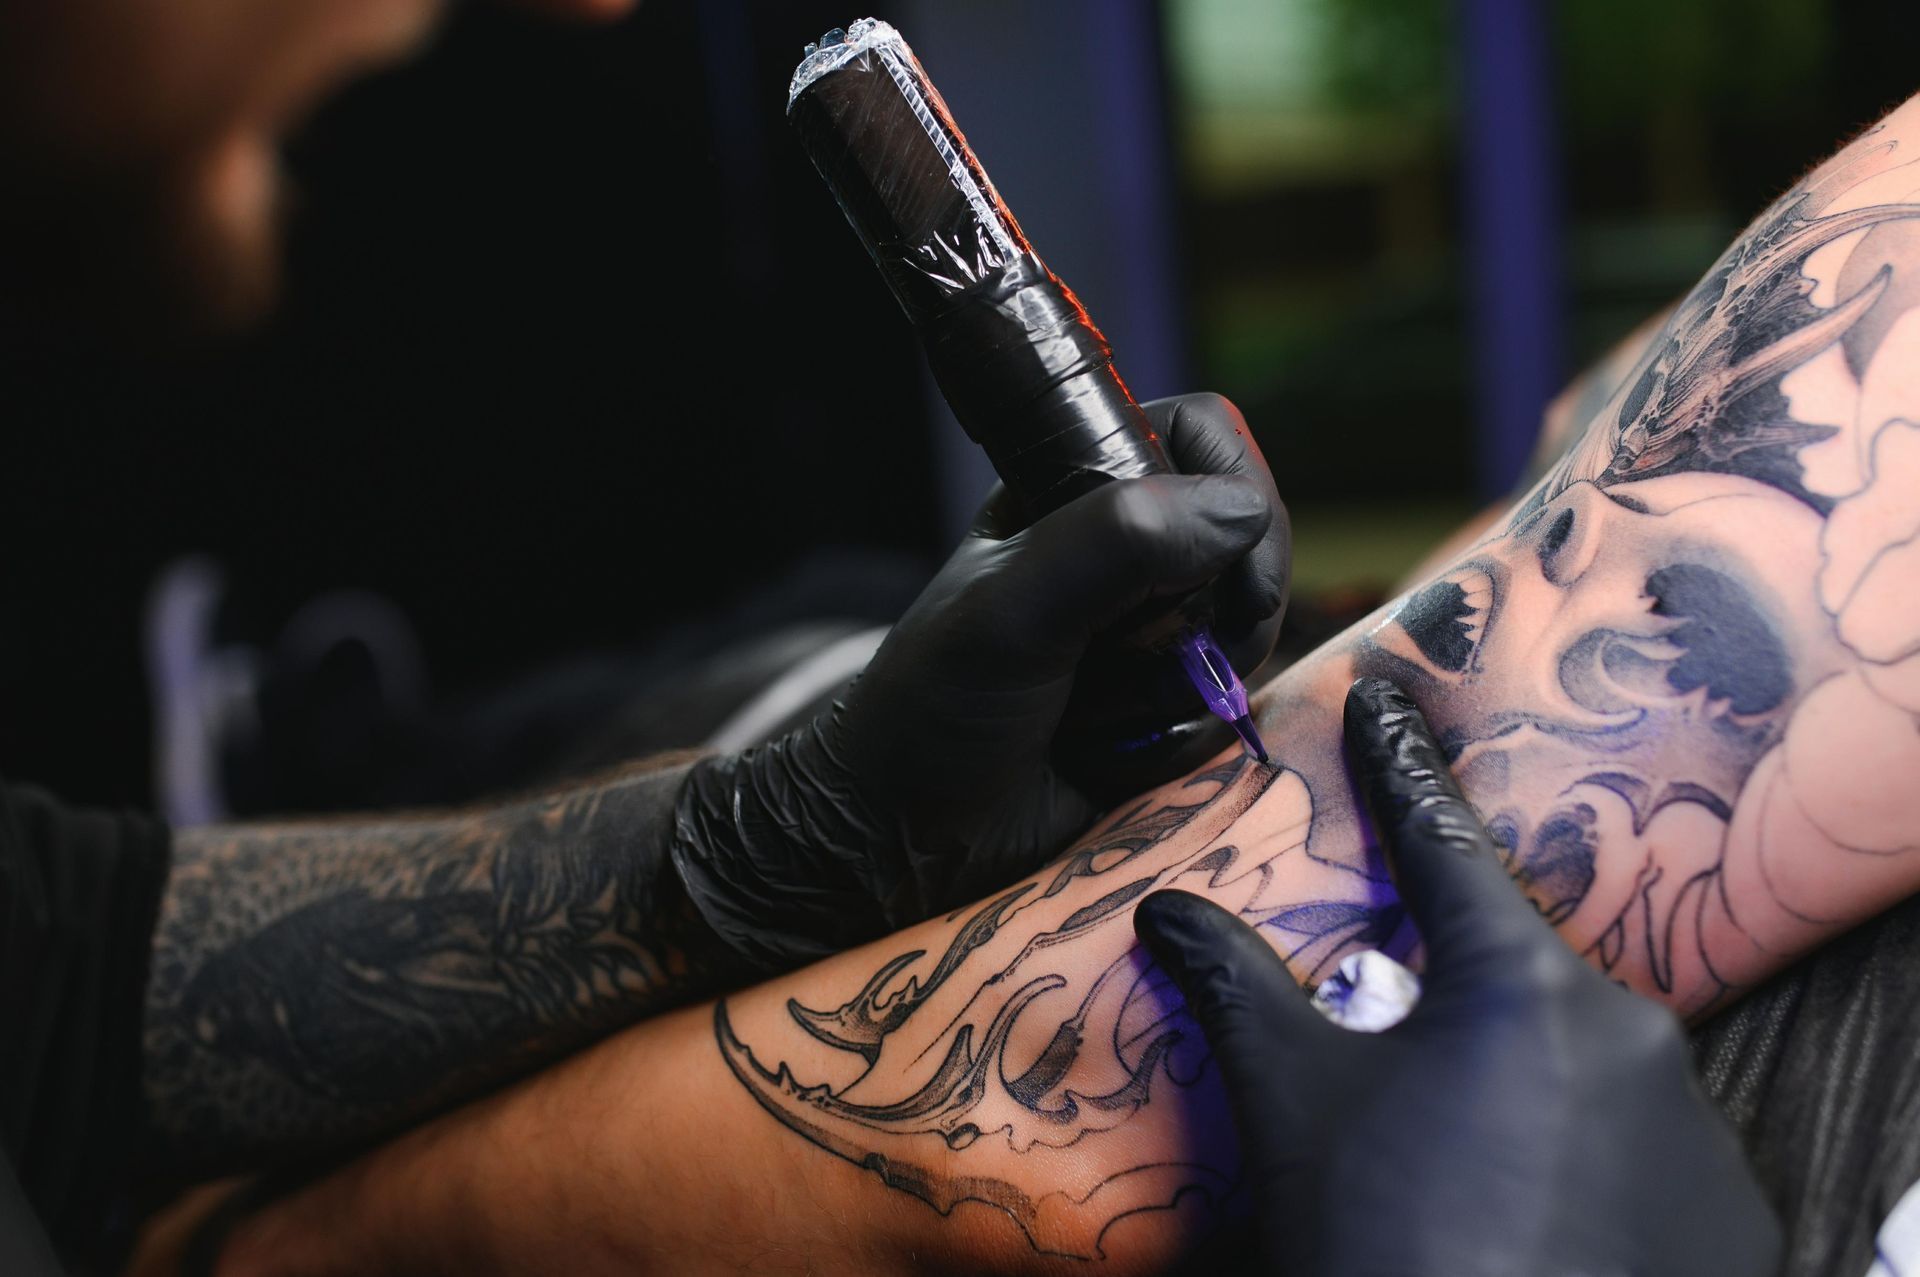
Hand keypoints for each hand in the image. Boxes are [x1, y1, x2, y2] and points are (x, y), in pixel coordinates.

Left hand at [673, 392, 1288, 970]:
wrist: (902, 840)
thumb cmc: (930, 708)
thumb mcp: (1012, 611)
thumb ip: (1116, 543)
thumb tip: (1241, 512)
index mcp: (1074, 486)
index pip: (1203, 437)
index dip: (1235, 488)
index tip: (1225, 564)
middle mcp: (1124, 551)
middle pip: (1248, 544)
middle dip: (1207, 614)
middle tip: (1126, 656)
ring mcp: (1150, 634)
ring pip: (1245, 636)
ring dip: (1177, 689)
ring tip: (1088, 711)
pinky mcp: (1164, 711)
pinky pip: (1226, 713)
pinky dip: (1173, 742)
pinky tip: (1100, 755)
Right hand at [1131, 676, 1779, 1276]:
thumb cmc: (1381, 1242)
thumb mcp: (1293, 1106)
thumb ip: (1237, 987)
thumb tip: (1165, 907)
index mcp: (1523, 987)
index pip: (1443, 844)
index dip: (1399, 768)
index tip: (1384, 694)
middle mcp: (1633, 1035)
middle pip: (1512, 971)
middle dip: (1446, 989)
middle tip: (1388, 1055)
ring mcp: (1695, 1129)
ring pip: (1579, 1059)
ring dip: (1513, 1080)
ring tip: (1448, 1161)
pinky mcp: (1727, 1215)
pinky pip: (1639, 1144)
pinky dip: (1578, 1153)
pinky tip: (1521, 1206)